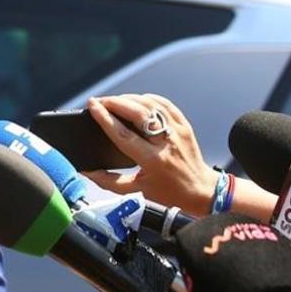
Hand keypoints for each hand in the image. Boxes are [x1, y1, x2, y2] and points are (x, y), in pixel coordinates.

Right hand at [83, 94, 217, 216]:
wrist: (202, 191)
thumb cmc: (171, 192)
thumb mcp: (138, 190)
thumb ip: (110, 181)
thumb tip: (88, 172)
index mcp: (152, 160)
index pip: (123, 134)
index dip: (105, 118)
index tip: (93, 106)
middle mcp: (166, 143)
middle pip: (137, 113)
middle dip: (115, 103)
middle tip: (101, 101)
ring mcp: (177, 131)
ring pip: (151, 105)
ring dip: (130, 99)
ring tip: (115, 101)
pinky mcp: (184, 125)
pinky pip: (165, 104)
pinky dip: (148, 98)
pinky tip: (137, 100)